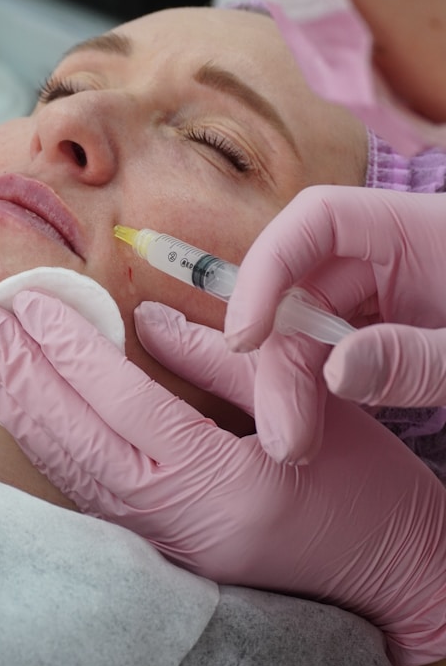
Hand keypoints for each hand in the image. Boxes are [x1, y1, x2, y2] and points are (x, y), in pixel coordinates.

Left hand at [0, 292, 445, 665]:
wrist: (393, 576)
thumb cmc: (368, 486)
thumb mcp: (309, 401)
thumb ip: (223, 359)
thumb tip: (150, 323)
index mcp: (223, 481)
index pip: (124, 404)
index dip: (71, 349)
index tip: (31, 302)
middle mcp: (183, 520)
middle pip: (80, 441)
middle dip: (25, 378)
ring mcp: (169, 543)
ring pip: (74, 474)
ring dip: (25, 413)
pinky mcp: (166, 548)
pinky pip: (91, 495)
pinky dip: (51, 449)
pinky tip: (27, 413)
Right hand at [222, 186, 445, 462]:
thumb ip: (420, 359)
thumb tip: (334, 374)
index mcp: (415, 230)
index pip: (317, 220)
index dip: (267, 268)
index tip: (245, 335)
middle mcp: (390, 253)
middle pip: (302, 283)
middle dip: (281, 355)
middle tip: (285, 435)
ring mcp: (389, 291)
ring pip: (309, 321)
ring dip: (292, 380)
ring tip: (297, 445)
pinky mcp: (390, 325)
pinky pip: (334, 347)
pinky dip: (318, 386)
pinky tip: (316, 427)